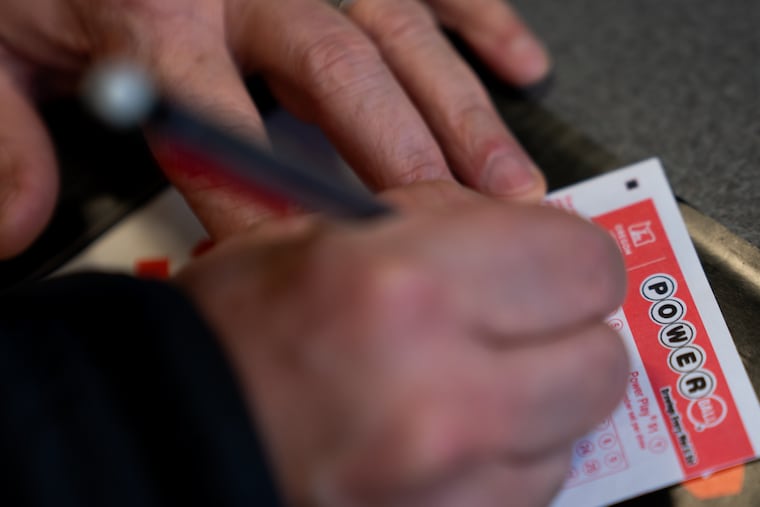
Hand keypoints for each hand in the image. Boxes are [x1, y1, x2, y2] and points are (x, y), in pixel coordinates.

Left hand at [0, 0, 549, 258]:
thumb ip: (4, 135)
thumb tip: (19, 226)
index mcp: (158, 7)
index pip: (220, 124)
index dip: (263, 205)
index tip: (310, 271)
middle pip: (341, 72)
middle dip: (403, 159)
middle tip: (456, 233)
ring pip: (400, 34)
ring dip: (461, 112)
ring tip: (510, 186)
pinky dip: (480, 18)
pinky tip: (521, 66)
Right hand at [175, 183, 627, 506]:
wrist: (169, 442)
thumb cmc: (229, 338)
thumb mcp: (320, 235)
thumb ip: (441, 222)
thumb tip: (523, 230)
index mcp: (406, 289)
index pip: (581, 263)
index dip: (571, 255)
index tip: (552, 261)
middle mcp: (441, 394)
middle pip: (601, 360)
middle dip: (571, 332)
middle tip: (524, 321)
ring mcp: (449, 484)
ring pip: (575, 434)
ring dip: (540, 401)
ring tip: (471, 382)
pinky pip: (533, 491)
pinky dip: (509, 457)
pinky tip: (454, 434)